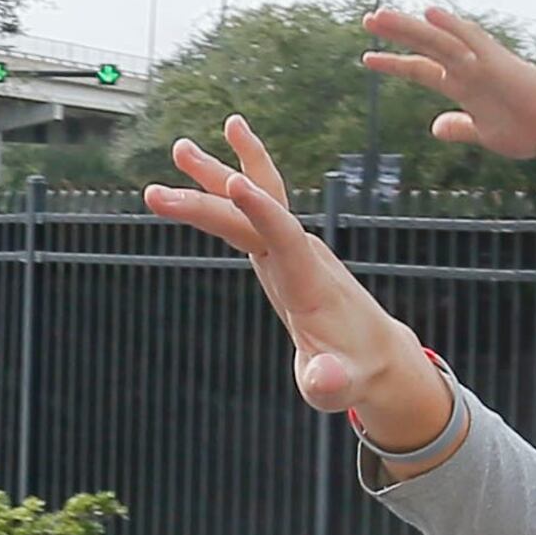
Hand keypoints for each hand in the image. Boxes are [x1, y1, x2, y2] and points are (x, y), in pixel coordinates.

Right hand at [142, 117, 448, 439]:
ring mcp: (292, 250)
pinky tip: (213, 172)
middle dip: (210, 197)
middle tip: (160, 183)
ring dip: (219, 172)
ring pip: (256, 200)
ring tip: (180, 148)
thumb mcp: (340, 386)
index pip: (283, 236)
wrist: (376, 354)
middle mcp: (302, 255)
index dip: (261, 210)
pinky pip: (256, 212)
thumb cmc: (354, 374)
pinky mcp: (282, 254)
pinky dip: (233, 187)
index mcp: (309, 283)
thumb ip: (331, 382)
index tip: (234, 182)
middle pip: (254, 214)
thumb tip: (323, 380)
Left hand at [362, 5, 535, 162]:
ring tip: (381, 16)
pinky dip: (453, 27)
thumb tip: (436, 127)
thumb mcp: (483, 133)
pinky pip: (473, 41)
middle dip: (397, 34)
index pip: (422, 68)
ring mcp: (482, 65)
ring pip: (441, 40)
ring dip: (411, 27)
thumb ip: (459, 127)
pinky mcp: (498, 64)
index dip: (395, 62)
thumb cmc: (527, 130)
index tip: (368, 57)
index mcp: (463, 85)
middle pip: (426, 47)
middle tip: (368, 20)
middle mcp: (469, 69)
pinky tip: (430, 13)